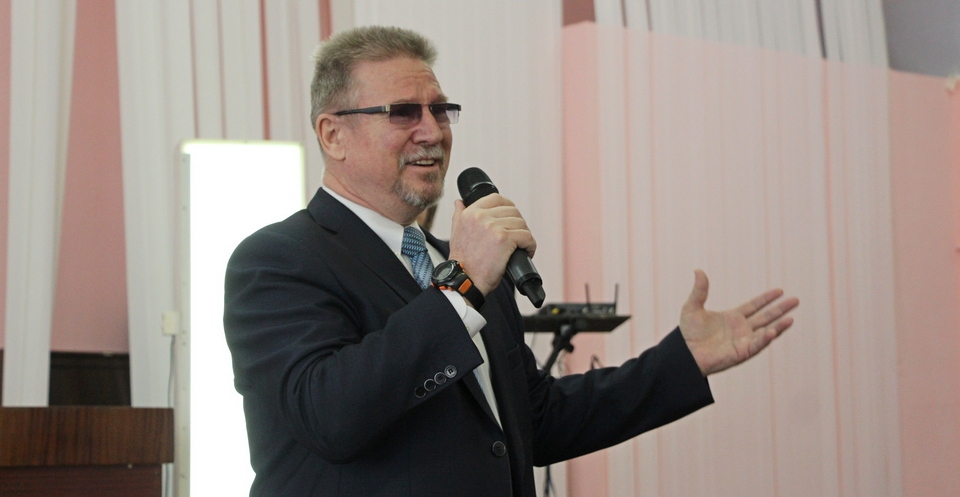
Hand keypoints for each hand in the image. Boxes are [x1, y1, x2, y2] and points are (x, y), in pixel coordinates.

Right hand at [448, 194, 535, 294]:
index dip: (508, 208)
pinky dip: (530, 246)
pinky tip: (526, 252)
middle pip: (512, 211)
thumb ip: (459, 215)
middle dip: (518, 224)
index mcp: (470, 213)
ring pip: (521, 223)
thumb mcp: (456, 233)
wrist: (465, 280)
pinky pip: (527, 236)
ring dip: (525, 236)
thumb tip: (460, 202)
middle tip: (517, 238)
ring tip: (521, 247)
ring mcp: (493, 227)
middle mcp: (481, 216)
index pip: (496, 198)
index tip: (511, 220)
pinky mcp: (505, 239)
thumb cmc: (463, 261)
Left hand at [679, 269, 798, 375]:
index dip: (767, 298)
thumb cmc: (688, 333)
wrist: (685, 353)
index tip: (780, 291)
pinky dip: (765, 339)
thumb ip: (699, 290)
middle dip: (780, 309)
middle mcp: (741, 328)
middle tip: (796, 300)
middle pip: (766, 316)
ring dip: (779, 325)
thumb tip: (698, 271)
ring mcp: (743, 341)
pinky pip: (757, 344)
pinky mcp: (741, 352)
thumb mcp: (692, 307)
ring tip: (791, 318)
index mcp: (732, 317)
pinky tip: (774, 331)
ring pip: (766, 331)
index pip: (754, 305)